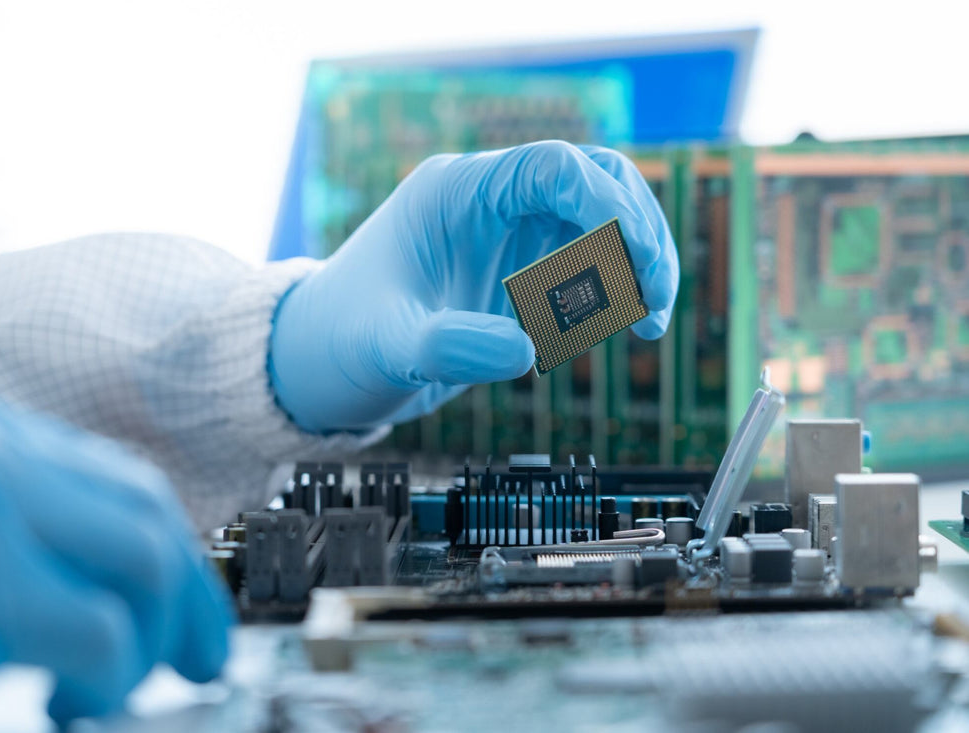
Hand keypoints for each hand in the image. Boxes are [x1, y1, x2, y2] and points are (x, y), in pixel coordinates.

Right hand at [0, 360, 230, 722]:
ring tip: (138, 678)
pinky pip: (105, 628)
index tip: (168, 586)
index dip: (150, 531)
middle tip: (199, 644)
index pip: (91, 465)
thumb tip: (50, 570)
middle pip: (139, 497)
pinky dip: (116, 672)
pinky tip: (81, 697)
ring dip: (162, 627)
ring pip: (146, 551)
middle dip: (188, 582)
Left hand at [270, 140, 677, 431]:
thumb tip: (522, 351)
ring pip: (604, 217)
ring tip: (649, 322)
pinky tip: (628, 325)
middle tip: (653, 298)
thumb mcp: (386, 346)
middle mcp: (492, 201)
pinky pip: (591, 262)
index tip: (631, 259)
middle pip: (595, 180)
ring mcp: (512, 232)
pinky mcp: (524, 268)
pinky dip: (619, 288)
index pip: (552, 166)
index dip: (604, 204)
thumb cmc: (345, 338)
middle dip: (637, 232)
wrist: (328, 358)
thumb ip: (447, 346)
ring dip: (639, 261)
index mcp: (456, 192)